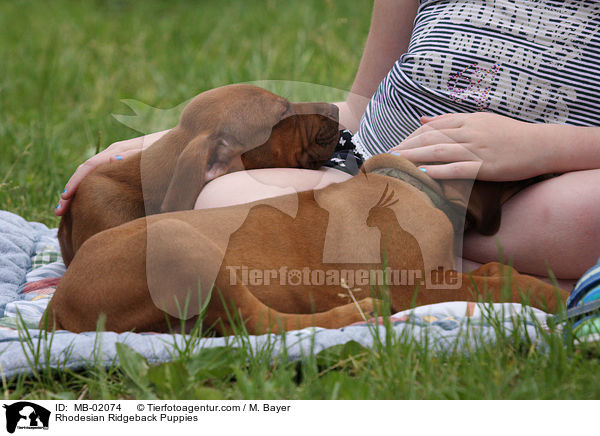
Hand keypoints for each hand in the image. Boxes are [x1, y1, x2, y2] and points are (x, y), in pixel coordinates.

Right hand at [55, 129, 168, 215]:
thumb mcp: (153, 151)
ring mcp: (118, 158)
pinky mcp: (125, 165)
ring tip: (67, 213)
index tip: (66, 198)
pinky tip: (87, 203)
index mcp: (119, 150)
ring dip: (79, 192)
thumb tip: (111, 161)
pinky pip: (103, 176)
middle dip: (72, 191)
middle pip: (86, 171)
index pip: (90, 167)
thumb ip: (134, 156)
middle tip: (59, 212)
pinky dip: (92, 189)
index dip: (77, 183)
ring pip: (92, 175)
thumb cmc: (170, 149)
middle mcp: (114, 152)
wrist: (184, 140)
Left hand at [388, 112, 547, 180]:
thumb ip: (449, 121)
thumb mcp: (479, 121)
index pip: (432, 128)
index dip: (410, 137)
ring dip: (415, 157)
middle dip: (406, 147)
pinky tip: (424, 174)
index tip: (394, 146)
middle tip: (386, 156)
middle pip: (431, 138)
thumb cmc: (508, 134)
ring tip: (396, 163)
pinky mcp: (487, 166)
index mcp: (467, 120)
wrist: (541, 145)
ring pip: (440, 151)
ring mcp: (478, 149)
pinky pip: (459, 168)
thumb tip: (421, 120)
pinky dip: (440, 170)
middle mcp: (470, 132)